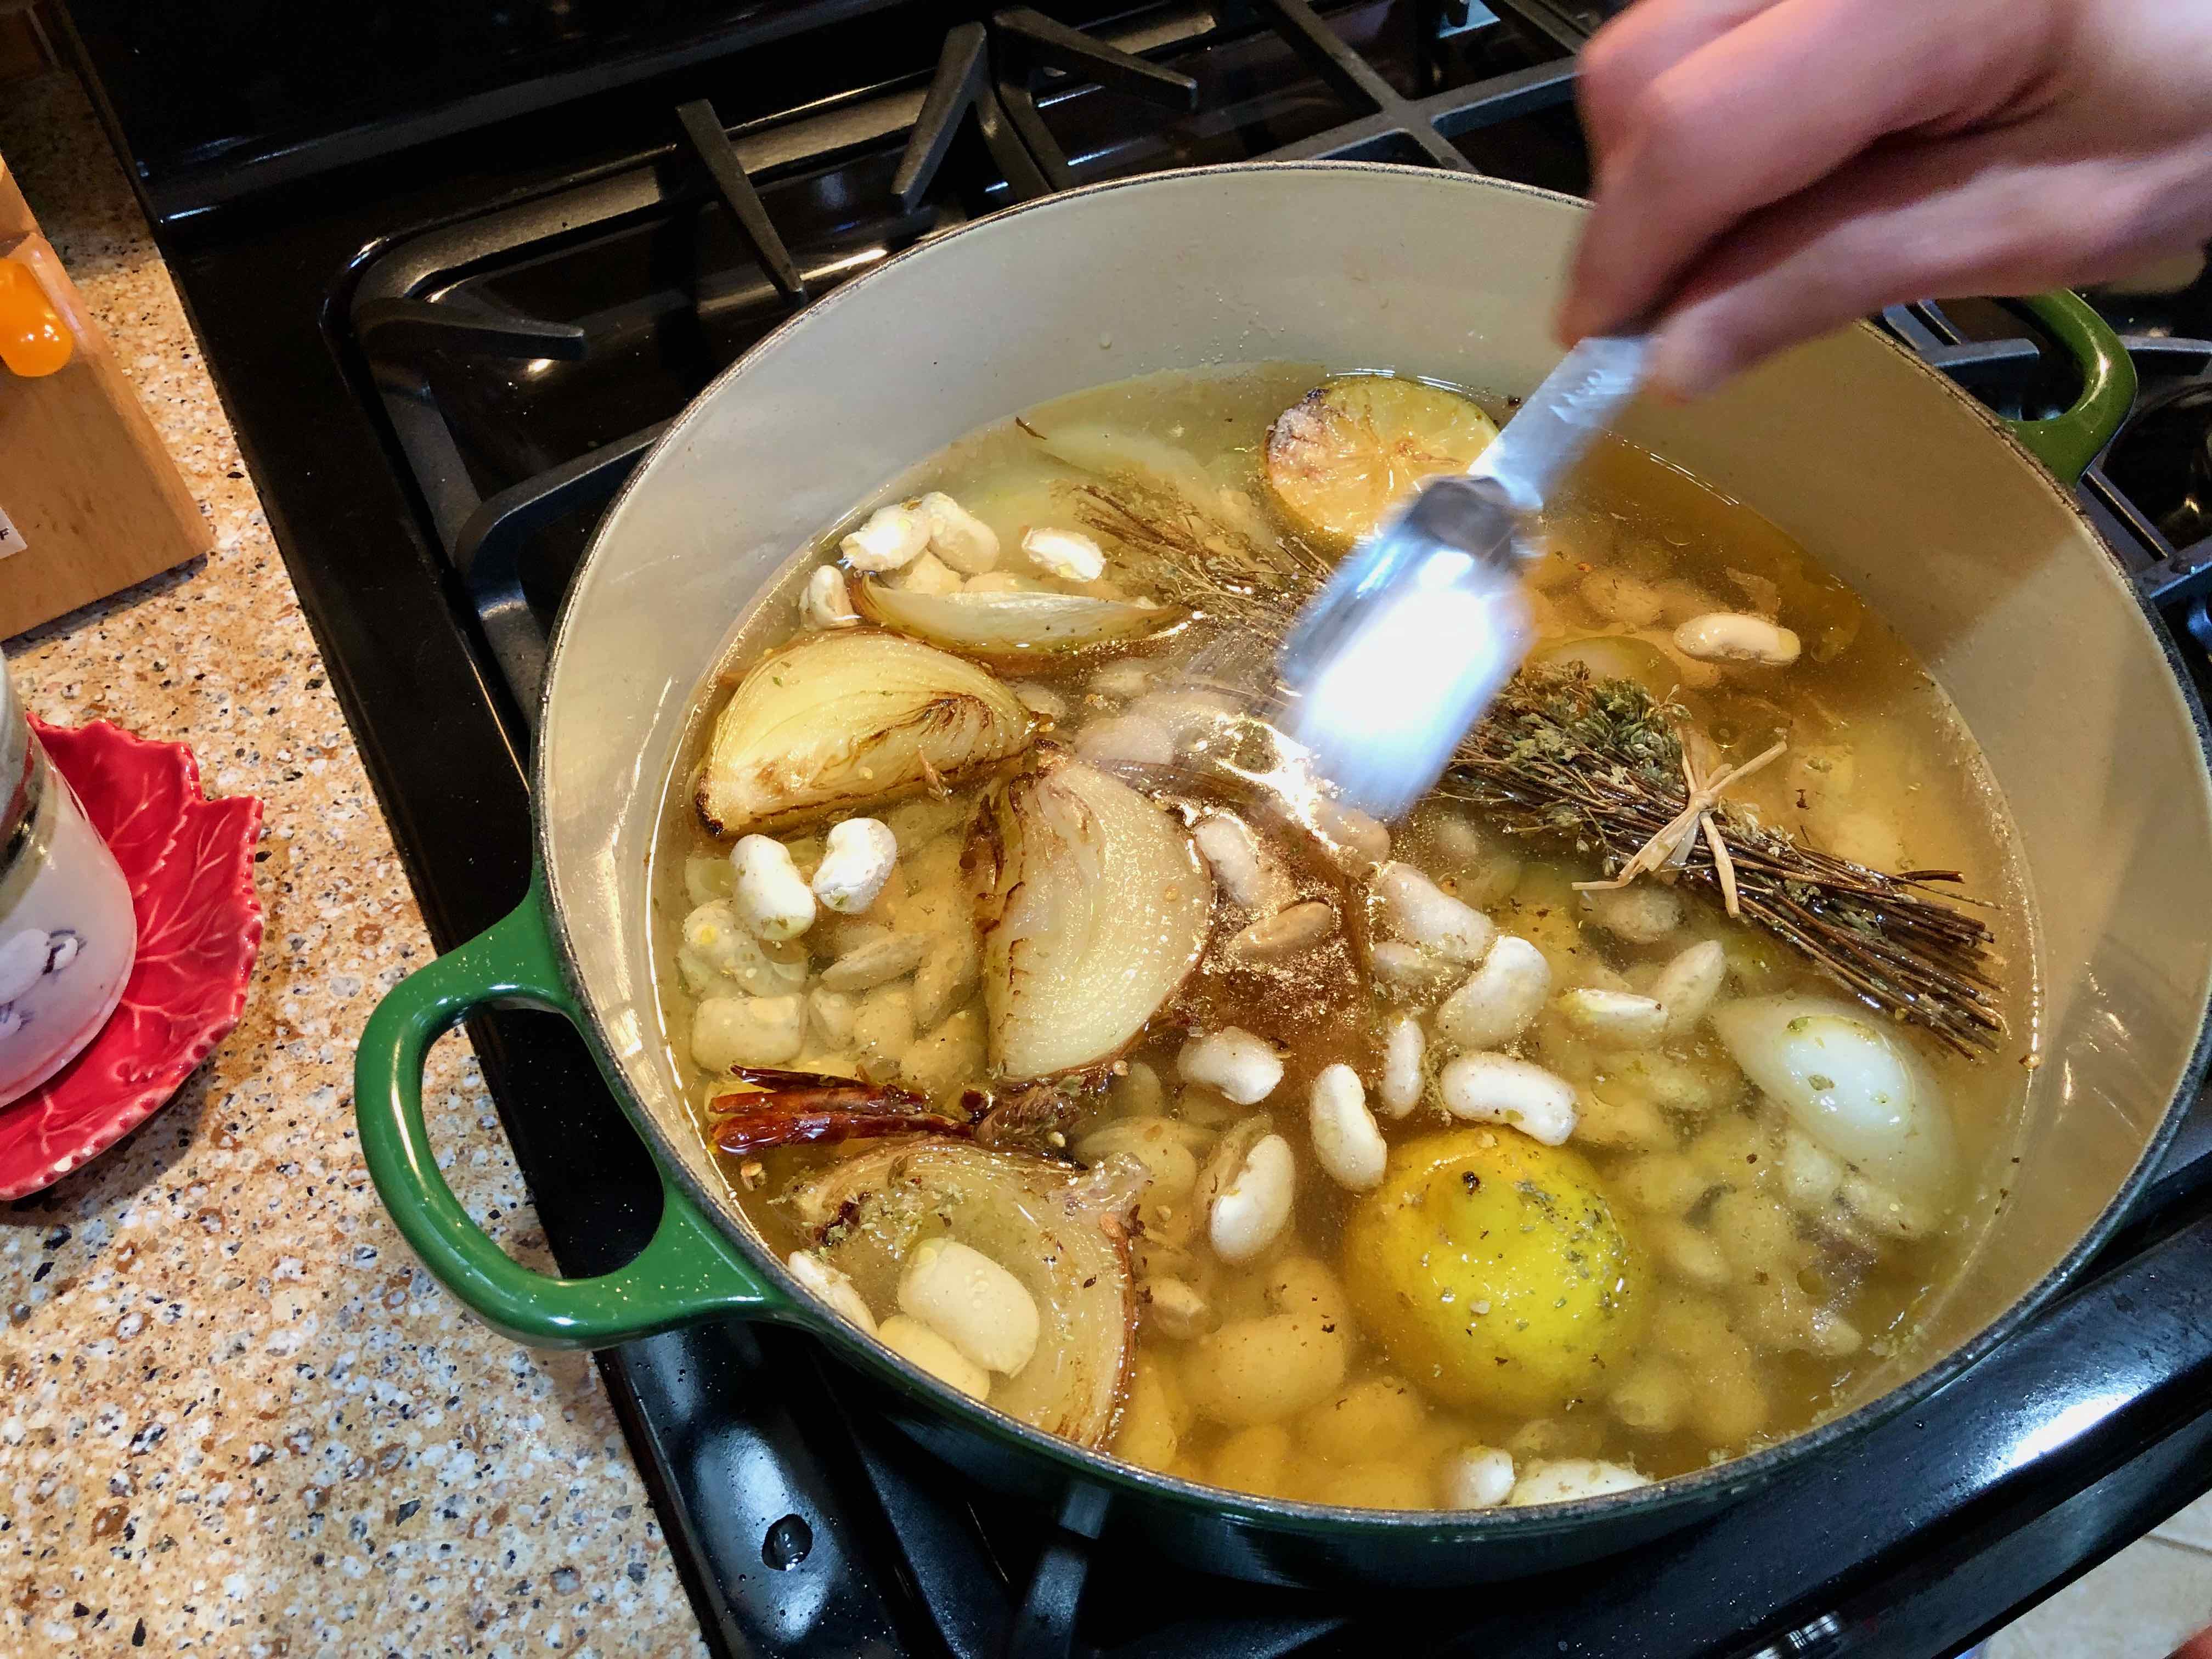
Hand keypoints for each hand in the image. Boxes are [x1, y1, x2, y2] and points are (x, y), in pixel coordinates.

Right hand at [1557, 0, 2211, 399]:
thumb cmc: (2203, 108)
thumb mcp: (2047, 219)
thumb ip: (1845, 272)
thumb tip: (1672, 357)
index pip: (1702, 129)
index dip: (1629, 256)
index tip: (1602, 355)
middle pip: (1643, 61)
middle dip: (1633, 206)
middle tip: (1667, 313)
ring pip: (1656, 31)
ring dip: (1666, 155)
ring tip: (1742, 235)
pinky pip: (1711, 17)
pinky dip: (1711, 104)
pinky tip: (1780, 160)